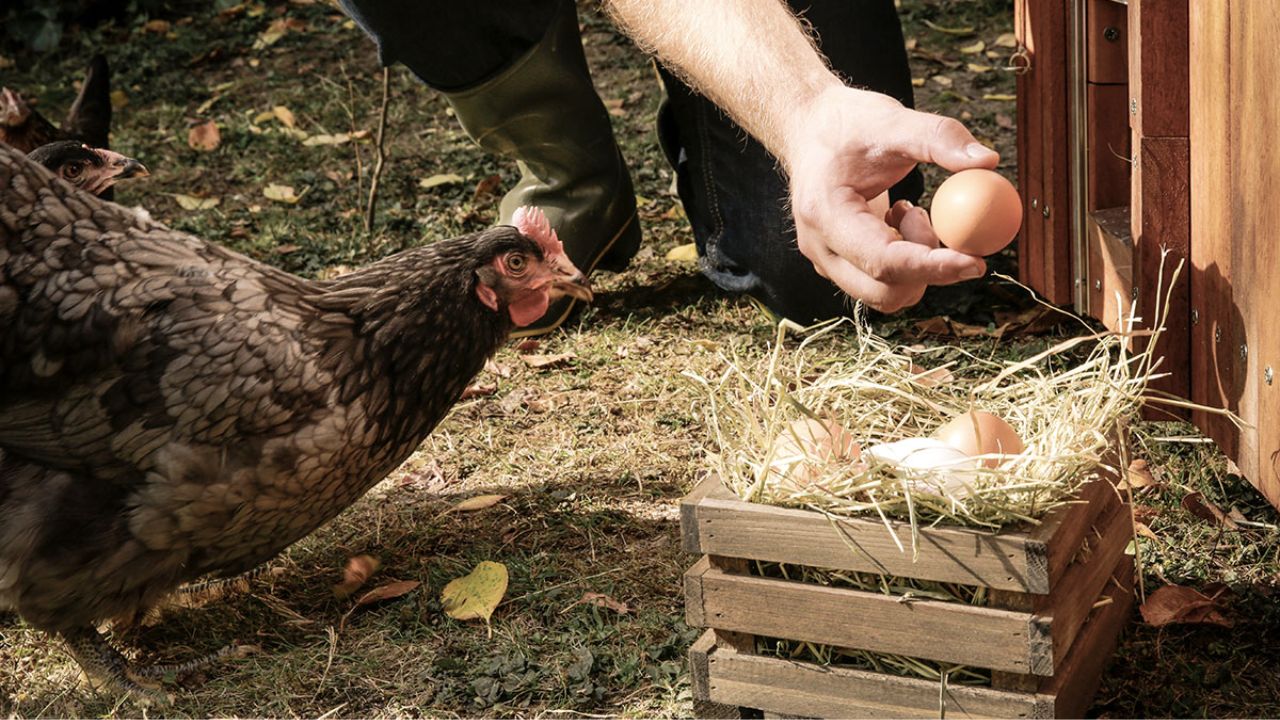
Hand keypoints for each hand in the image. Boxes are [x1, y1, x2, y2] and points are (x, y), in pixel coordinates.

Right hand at [783, 86, 1001, 311]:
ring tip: (910, 213)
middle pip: (884, 293)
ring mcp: (827, 261)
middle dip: (926, 269)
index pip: (883, 261)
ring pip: (886, 295)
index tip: (976, 261)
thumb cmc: (846, 124)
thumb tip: (987, 161)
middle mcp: (820, 248)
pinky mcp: (839, 265)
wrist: (809, 130)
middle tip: (938, 224)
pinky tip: (899, 221)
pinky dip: (907, 262)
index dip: (932, 267)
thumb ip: (939, 137)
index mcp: (825, 215)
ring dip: (916, 265)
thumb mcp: (892, 119)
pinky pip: (882, 284)